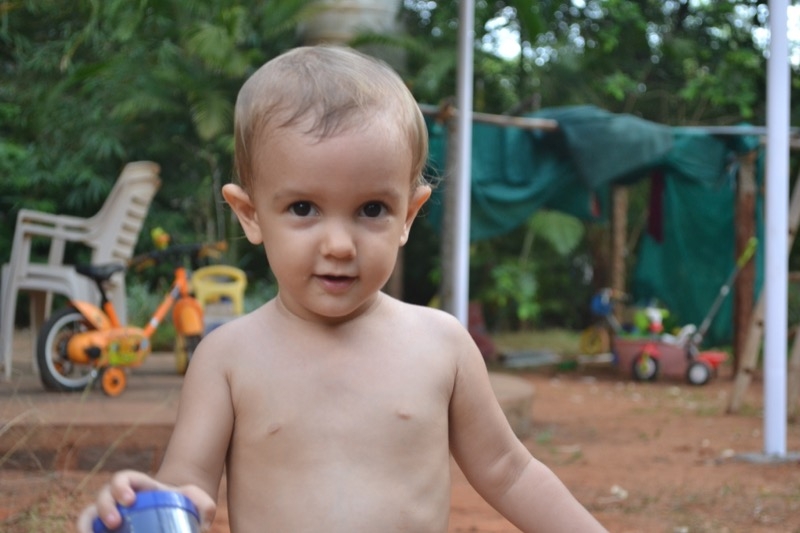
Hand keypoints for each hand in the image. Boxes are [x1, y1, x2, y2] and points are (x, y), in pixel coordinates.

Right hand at [76, 470, 216, 531]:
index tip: (130, 500)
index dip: (121, 486)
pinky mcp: (103, 529)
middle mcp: (119, 497)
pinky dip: (84, 532)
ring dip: (86, 524)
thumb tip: (207, 517)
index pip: (123, 478)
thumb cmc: (183, 505)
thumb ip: (205, 504)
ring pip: (88, 514)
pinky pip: (87, 528)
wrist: (173, 513)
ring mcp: (109, 513)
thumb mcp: (196, 500)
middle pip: (103, 495)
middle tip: (115, 521)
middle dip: (105, 506)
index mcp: (139, 485)